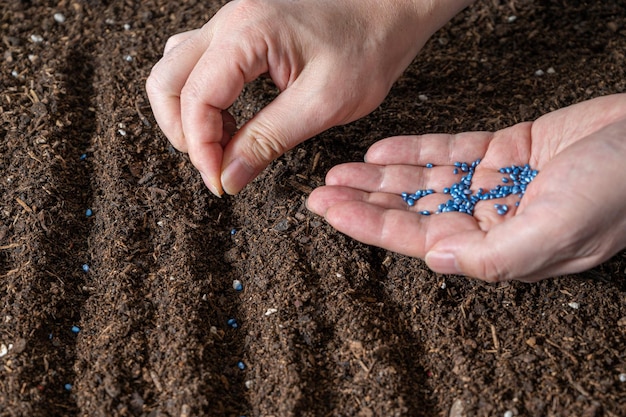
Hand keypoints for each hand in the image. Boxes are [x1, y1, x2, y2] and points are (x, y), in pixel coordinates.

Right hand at [146, 0, 471, 195]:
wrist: (390, 8)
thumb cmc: (367, 47)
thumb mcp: (323, 103)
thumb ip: (269, 140)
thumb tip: (228, 176)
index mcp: (247, 34)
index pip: (195, 99)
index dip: (201, 150)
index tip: (221, 182)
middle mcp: (228, 21)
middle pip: (166, 81)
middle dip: (183, 132)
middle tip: (216, 166)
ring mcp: (231, 22)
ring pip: (175, 70)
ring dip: (187, 114)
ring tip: (224, 144)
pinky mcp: (242, 31)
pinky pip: (199, 64)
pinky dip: (202, 98)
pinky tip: (231, 120)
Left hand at [307, 94, 625, 281]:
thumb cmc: (619, 190)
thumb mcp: (557, 231)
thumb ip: (493, 255)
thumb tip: (432, 258)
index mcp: (498, 247)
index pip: (419, 239)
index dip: (370, 225)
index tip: (330, 212)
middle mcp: (491, 218)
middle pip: (412, 210)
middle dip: (365, 202)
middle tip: (320, 192)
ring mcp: (496, 183)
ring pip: (425, 180)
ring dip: (382, 176)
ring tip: (339, 170)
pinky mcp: (507, 150)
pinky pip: (452, 149)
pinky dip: (417, 148)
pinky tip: (382, 150)